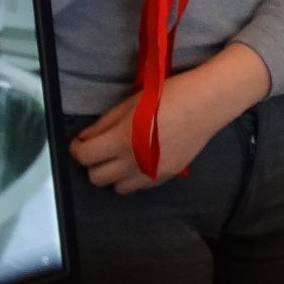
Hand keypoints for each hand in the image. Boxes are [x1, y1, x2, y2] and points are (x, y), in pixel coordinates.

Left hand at [71, 46, 266, 192]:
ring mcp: (151, 174)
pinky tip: (140, 160)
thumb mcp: (130, 103)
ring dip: (113, 174)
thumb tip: (86, 137)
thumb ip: (105, 123)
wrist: (206, 104)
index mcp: (122, 141)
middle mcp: (134, 163)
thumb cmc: (168, 95)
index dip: (77, 148)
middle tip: (99, 148)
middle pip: (97, 178)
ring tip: (120, 156)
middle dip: (93, 163)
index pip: (85, 157)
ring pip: (117, 188)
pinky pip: (140, 186)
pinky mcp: (166, 177)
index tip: (80, 141)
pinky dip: (133, 177)